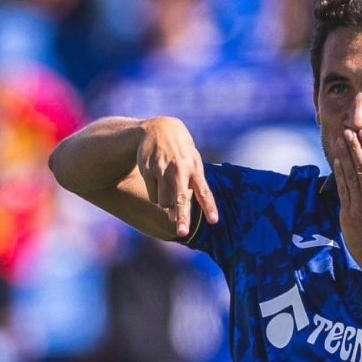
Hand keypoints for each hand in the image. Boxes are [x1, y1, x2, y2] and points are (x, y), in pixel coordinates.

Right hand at [135, 117, 218, 236]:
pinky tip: (157, 180)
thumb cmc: (181, 152)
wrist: (158, 129)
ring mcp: (162, 169)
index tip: (214, 221)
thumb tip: (174, 216)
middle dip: (183, 216)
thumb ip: (187, 190)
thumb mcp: (191, 165)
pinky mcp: (147, 170)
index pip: (204, 191)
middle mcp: (179, 170)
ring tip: (169, 187)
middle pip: (181, 198)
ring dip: (167, 204)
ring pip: (164, 202)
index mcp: (195, 168)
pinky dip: (156, 195)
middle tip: (182, 232)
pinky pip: (153, 196)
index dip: (209, 207)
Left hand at [331, 129, 361, 273]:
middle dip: (354, 147)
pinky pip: (341, 190)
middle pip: (360, 167)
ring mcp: (357, 207)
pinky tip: (336, 162)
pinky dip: (338, 174)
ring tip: (340, 140)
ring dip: (344, 156)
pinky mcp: (346, 215)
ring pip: (348, 176)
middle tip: (349, 131)